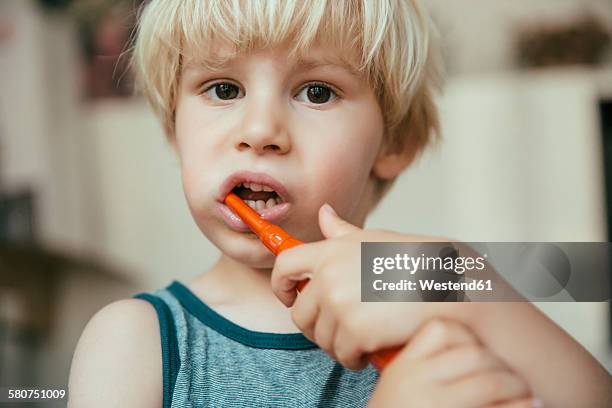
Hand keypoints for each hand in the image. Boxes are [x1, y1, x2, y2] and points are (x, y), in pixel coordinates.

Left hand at [271, 203, 457, 369]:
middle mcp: (330, 275)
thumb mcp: (377, 240)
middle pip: (300, 313)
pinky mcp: (356, 331)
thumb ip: (343, 234)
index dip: (281, 285)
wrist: (453, 286)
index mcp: (332, 250)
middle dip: (316, 324)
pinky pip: (342, 355)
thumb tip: (325, 214)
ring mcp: (341, 304)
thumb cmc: (420, 261)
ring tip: (361, 335)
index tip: (289, 296)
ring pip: (321, 338)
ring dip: (338, 343)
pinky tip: (372, 348)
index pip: (285, 264)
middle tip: (340, 326)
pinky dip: (355, 358)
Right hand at [368, 319, 536, 407]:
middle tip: (511, 374)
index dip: (467, 335)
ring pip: (490, 382)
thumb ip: (421, 367)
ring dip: (515, 385)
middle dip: (499, 363)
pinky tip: (529, 405)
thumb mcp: (395, 387)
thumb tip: (470, 351)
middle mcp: (417, 382)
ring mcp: (437, 406)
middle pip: (472, 354)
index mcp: (403, 367)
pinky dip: (519, 406)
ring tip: (524, 390)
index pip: (441, 330)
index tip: (479, 347)